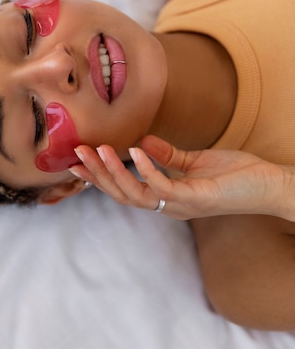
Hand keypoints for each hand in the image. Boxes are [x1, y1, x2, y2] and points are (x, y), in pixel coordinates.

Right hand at [70, 135, 294, 219]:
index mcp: (167, 197)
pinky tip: (134, 150)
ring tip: (97, 151)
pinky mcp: (197, 198)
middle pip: (123, 195)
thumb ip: (168, 156)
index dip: (100, 178)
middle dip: (98, 176)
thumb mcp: (196, 162)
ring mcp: (182, 204)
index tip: (77, 162)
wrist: (271, 185)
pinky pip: (164, 186)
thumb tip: (142, 142)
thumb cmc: (237, 175)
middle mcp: (170, 206)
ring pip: (137, 194)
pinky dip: (147, 169)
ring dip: (114, 173)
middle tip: (77, 154)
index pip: (125, 190)